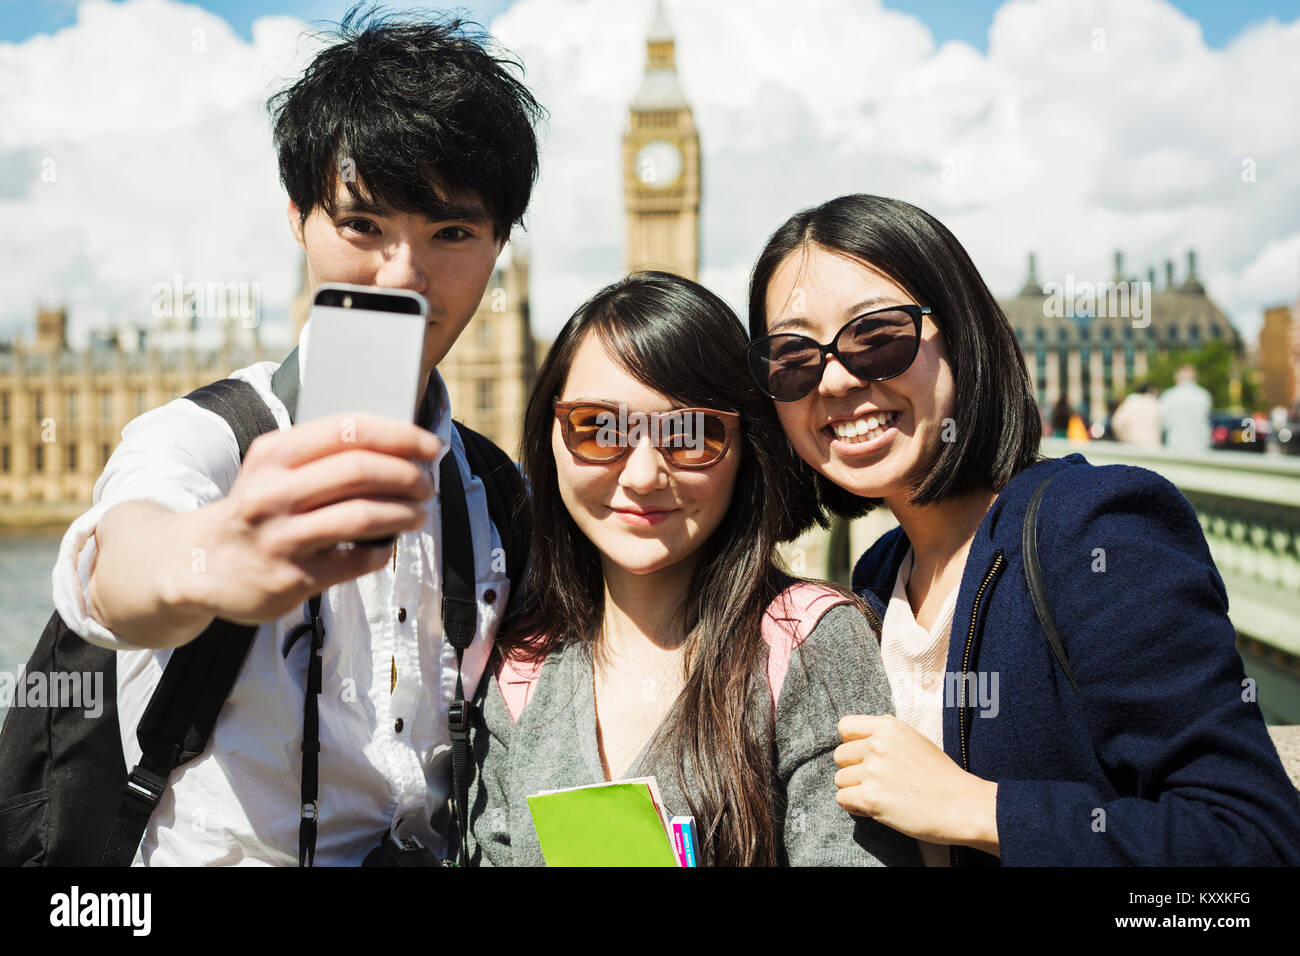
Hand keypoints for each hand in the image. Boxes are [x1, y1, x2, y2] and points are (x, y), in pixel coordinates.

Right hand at [162, 411, 439, 624]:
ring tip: (418, 513)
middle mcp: (272, 493)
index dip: (399, 435)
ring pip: (363, 515)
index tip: (429, 445)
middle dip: (407, 475)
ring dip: (404, 512)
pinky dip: (382, 550)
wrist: (199, 565)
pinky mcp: (292, 579)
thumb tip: (399, 448)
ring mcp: (281, 538)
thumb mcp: (272, 469)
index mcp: (272, 455)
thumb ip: (322, 456)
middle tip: (426, 484)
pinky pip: (357, 560)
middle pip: (360, 470)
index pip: (346, 430)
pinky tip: (387, 545)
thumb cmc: (256, 508)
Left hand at [833, 714, 999, 855]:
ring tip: (879, 796)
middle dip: (853, 770)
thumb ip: (886, 738)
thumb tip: (858, 744)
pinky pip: (842, 799)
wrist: (963, 805)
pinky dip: (855, 807)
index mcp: (888, 727)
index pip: (845, 726)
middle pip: (840, 755)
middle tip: (875, 782)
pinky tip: (874, 808)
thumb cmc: (942, 776)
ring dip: (854, 790)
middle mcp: (877, 745)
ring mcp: (873, 771)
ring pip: (840, 779)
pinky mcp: (870, 797)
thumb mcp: (914, 740)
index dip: (851, 743)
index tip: (863, 755)